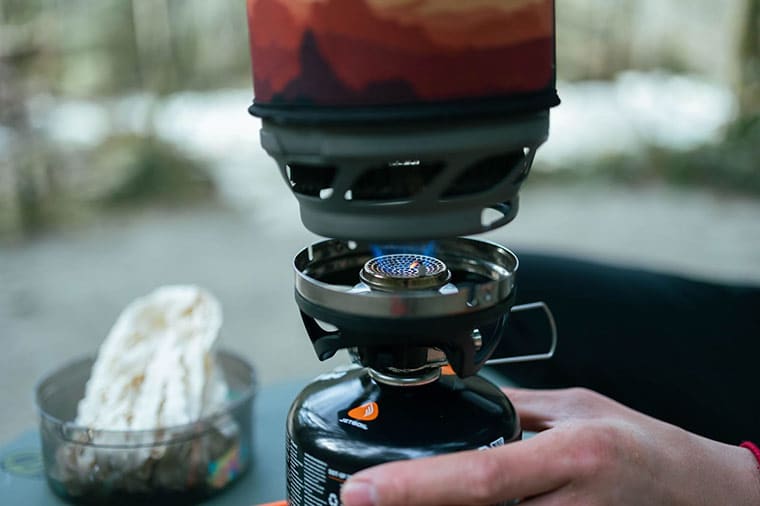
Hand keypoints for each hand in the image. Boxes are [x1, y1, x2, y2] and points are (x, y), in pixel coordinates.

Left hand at [340, 387, 759, 504]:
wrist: (704, 495)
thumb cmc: (645, 446)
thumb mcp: (578, 409)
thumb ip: (517, 411)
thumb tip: (464, 407)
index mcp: (571, 456)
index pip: (481, 476)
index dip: (416, 487)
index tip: (361, 490)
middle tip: (353, 505)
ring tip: (390, 500)